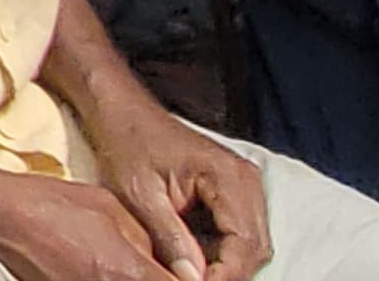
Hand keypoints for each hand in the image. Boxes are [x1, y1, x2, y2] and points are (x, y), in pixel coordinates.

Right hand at [0, 170, 189, 280]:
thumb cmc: (49, 204)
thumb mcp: (111, 210)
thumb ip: (148, 243)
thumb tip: (170, 264)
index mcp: (129, 272)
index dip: (195, 279)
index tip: (196, 272)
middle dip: (171, 279)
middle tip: (173, 269)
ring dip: (142, 278)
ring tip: (134, 266)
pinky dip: (116, 279)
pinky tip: (112, 269)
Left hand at [81, 97, 269, 280]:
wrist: (123, 114)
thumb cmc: (127, 144)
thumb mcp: (138, 193)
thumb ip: (169, 236)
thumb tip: (192, 279)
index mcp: (228, 176)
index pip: (245, 242)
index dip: (226, 275)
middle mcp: (246, 181)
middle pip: (255, 247)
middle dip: (228, 274)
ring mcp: (243, 187)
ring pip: (250, 244)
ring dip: (226, 266)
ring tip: (191, 276)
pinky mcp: (233, 193)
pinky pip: (239, 234)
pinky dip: (221, 253)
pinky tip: (196, 262)